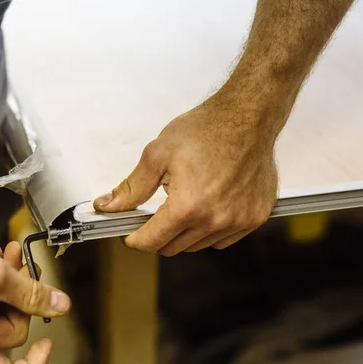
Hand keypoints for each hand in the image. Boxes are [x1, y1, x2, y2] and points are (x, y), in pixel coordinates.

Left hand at [93, 96, 279, 255]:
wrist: (248, 116)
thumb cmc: (206, 129)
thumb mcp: (158, 155)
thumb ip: (132, 187)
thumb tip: (108, 205)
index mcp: (188, 206)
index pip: (151, 242)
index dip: (135, 239)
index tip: (131, 233)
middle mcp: (215, 220)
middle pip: (172, 247)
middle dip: (158, 234)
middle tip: (157, 212)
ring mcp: (238, 221)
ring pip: (197, 245)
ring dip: (184, 232)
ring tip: (186, 201)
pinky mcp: (255, 218)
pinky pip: (222, 239)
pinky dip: (209, 231)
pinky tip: (207, 207)